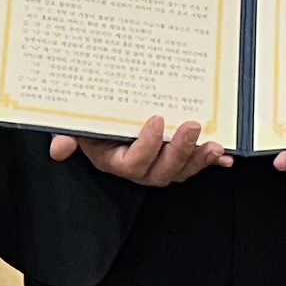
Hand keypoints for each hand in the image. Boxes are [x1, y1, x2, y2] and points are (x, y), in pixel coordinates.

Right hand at [50, 116, 230, 186]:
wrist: (103, 115)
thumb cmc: (91, 120)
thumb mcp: (75, 124)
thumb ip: (68, 135)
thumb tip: (59, 149)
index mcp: (115, 160)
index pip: (133, 162)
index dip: (146, 145)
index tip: (155, 119)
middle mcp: (140, 168)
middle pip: (162, 171)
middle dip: (180, 151)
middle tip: (192, 126)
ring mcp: (161, 165)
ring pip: (182, 170)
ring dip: (200, 160)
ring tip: (215, 146)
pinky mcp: (177, 159)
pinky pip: (195, 164)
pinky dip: (212, 162)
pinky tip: (226, 157)